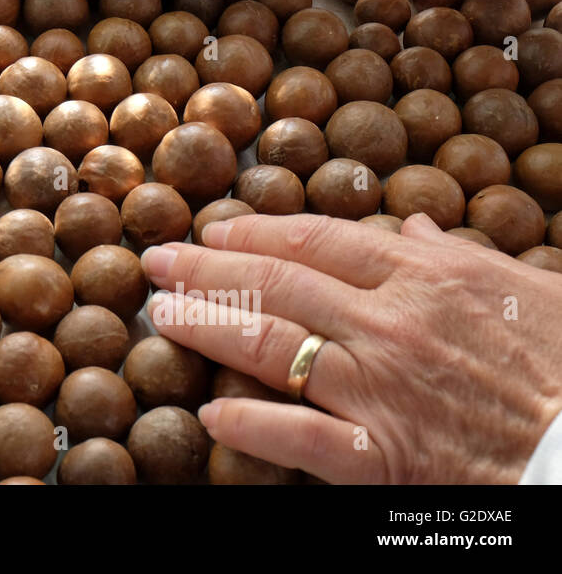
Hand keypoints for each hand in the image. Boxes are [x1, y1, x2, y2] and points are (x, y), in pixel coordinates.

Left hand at [141, 213, 561, 482]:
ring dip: (207, 326)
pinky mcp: (381, 456)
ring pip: (271, 345)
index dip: (254, 232)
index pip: (316, 240)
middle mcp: (390, 324)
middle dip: (207, 268)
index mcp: (424, 277)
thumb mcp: (528, 289)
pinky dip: (250, 426)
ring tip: (164, 315)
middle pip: (277, 283)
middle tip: (158, 260)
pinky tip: (212, 416)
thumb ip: (459, 254)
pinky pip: (300, 435)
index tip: (213, 230)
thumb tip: (413, 225)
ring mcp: (380, 388)